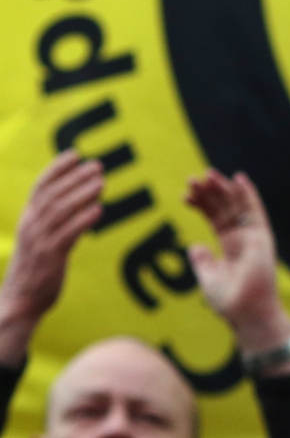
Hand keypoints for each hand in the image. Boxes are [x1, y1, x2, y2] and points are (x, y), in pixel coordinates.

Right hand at [0, 151, 102, 365]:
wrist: (20, 300)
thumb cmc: (36, 266)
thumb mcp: (42, 237)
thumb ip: (57, 219)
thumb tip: (85, 199)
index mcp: (28, 219)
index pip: (40, 187)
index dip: (57, 168)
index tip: (75, 154)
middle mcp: (31, 226)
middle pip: (53, 194)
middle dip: (75, 177)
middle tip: (97, 165)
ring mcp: (40, 241)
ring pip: (61, 211)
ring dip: (82, 194)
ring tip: (102, 182)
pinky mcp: (50, 258)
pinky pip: (68, 234)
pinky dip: (83, 220)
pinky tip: (99, 210)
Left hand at [186, 170, 289, 374]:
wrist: (247, 314)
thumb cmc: (230, 302)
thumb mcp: (208, 278)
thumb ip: (202, 260)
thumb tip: (194, 246)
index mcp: (229, 246)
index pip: (214, 218)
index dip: (200, 204)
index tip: (185, 194)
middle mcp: (242, 238)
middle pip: (224, 208)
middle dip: (209, 192)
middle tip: (192, 179)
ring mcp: (253, 236)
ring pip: (237, 205)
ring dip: (224, 188)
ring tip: (208, 174)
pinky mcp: (262, 238)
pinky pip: (255, 211)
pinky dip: (248, 194)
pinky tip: (238, 178)